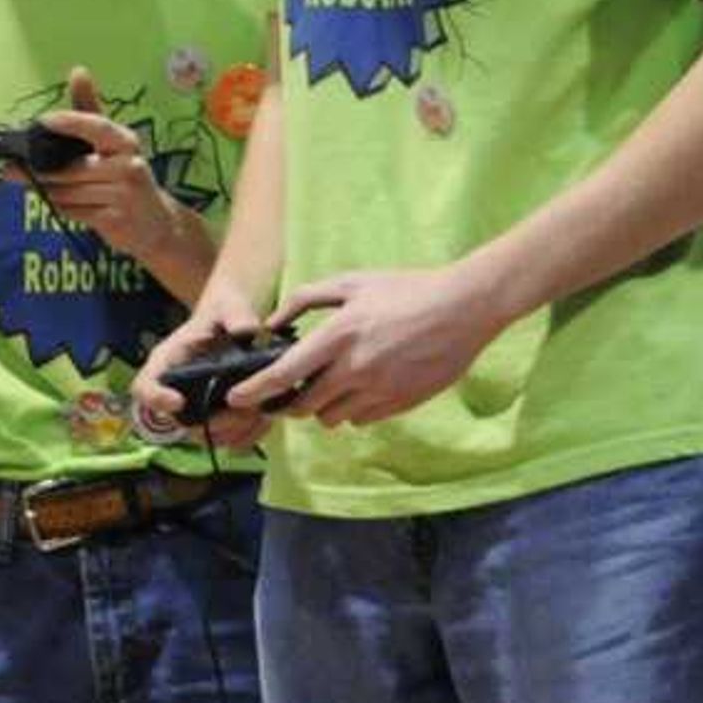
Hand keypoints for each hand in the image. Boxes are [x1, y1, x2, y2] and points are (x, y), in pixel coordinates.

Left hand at [29, 68, 172, 259]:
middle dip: (39, 171)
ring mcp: (124, 194)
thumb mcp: (111, 142)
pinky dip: (63, 210)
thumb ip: (89, 110)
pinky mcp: (115, 219)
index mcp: (125, 141)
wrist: (155, 222)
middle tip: (12, 170)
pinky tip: (72, 206)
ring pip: (66, 192)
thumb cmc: (124, 176)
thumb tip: (78, 71)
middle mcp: (128, 164)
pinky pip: (72, 212)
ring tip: (47, 188)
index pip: (96, 126)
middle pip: (69, 168)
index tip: (43, 121)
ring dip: (50, 192)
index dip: (70, 122)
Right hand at [132, 291, 279, 447]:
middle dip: (212, 422)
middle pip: (180, 422)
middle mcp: (176, 389)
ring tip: (260, 414)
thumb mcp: (230, 307)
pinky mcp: (216, 416)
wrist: (233, 321)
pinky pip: (226, 438)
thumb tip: (247, 331)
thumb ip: (237, 316)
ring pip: (204, 436)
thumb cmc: (225, 312)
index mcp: (168, 361)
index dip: (155, 399)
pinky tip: (266, 419)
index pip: (144, 387)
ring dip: (233, 432)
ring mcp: (195, 406)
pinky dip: (247, 435)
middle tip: (243, 410)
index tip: (178, 402)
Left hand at [260, 264, 502, 427]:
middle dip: (288, 403)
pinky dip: (352, 410)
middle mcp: (355, 368)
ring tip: (331, 386)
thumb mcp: (352, 282)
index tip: (236, 399)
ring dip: (321, 408)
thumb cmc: (407, 289)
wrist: (467, 306)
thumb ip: (305, 300)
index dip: (254, 392)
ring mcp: (379, 389)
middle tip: (288, 393)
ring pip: (331, 418)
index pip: (283, 375)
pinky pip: (360, 420)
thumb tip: (272, 322)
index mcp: (338, 336)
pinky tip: (362, 388)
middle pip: (303, 405)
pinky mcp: (400, 403)